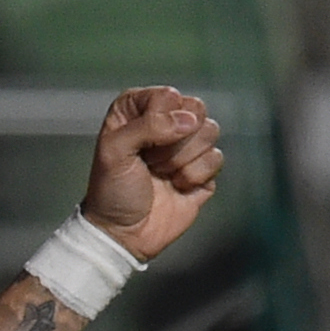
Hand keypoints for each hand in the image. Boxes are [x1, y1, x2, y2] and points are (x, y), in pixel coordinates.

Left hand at [80, 87, 224, 260]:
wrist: (124, 234)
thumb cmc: (112, 191)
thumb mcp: (113, 151)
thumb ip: (147, 125)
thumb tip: (189, 121)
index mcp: (139, 110)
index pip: (167, 96)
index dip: (159, 120)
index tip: (140, 144)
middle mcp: (165, 123)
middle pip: (196, 109)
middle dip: (176, 140)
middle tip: (152, 160)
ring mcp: (186, 146)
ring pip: (210, 131)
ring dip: (183, 159)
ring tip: (162, 174)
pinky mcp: (203, 169)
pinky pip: (217, 158)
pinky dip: (195, 176)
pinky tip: (177, 187)